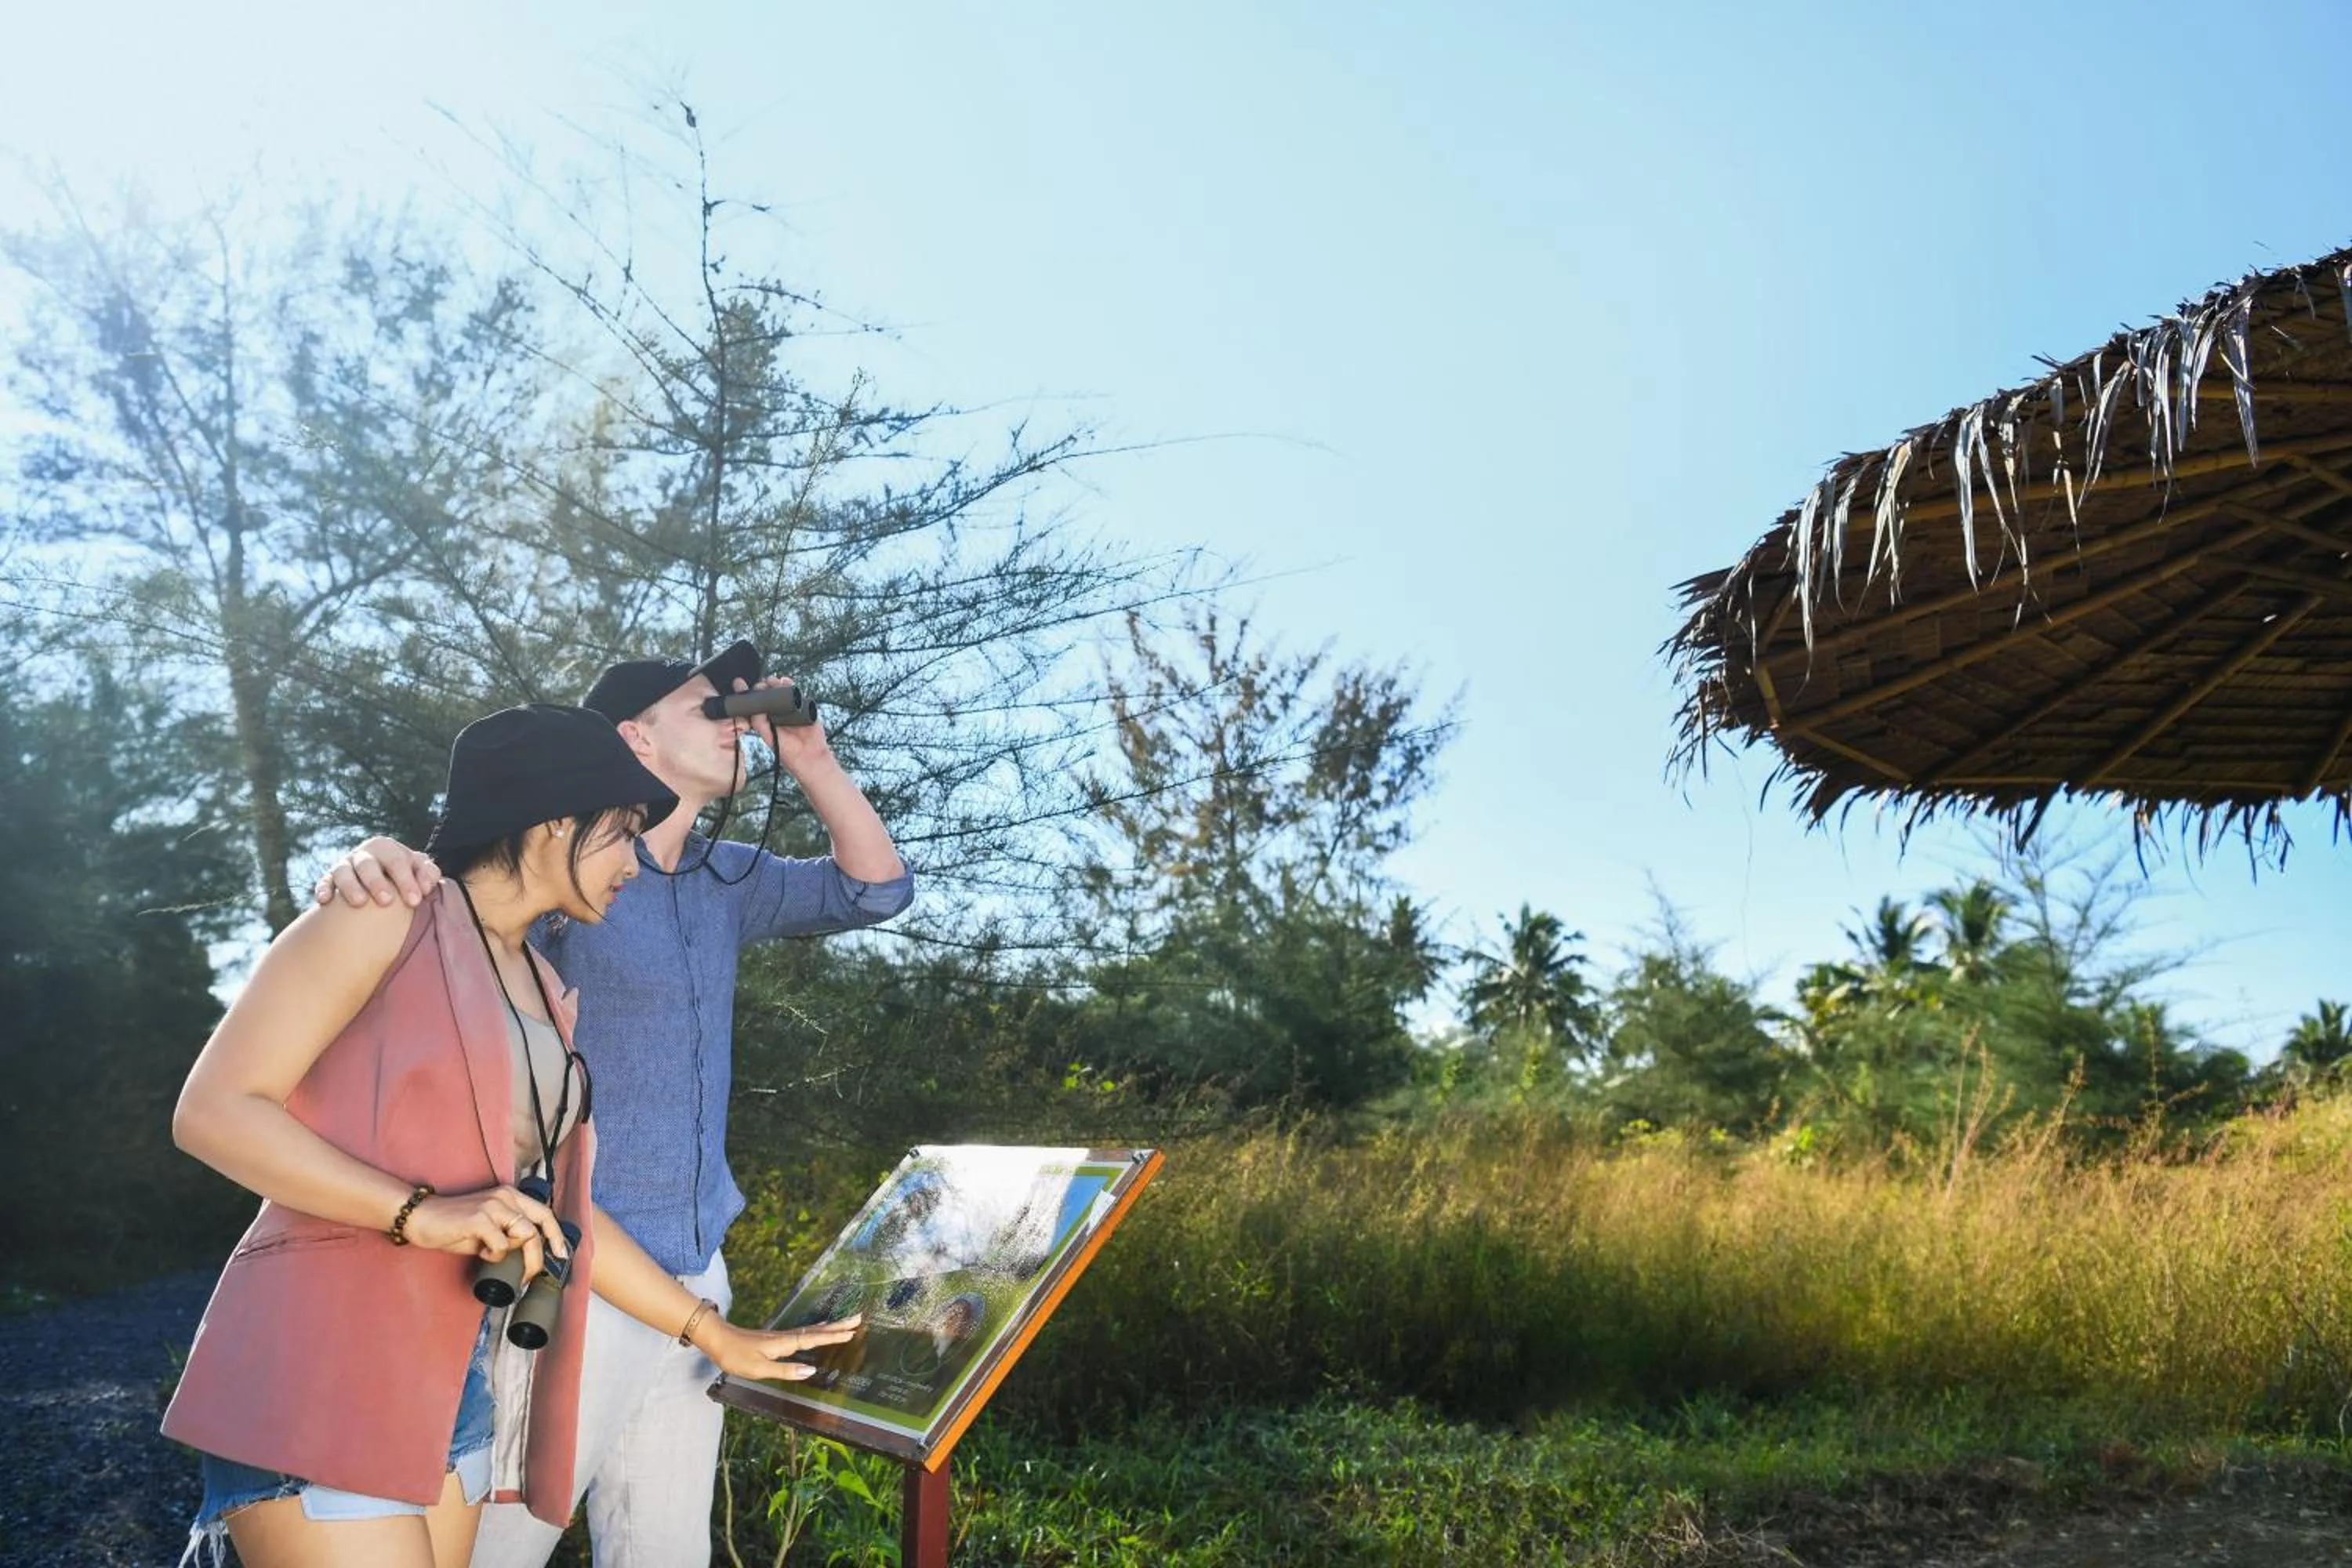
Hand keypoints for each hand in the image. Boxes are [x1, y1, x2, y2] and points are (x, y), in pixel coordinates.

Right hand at [314, 837, 441, 908]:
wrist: (381, 878)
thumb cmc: (404, 876)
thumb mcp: (418, 870)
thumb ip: (427, 874)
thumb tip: (426, 885)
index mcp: (387, 848)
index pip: (397, 861)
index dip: (406, 880)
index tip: (414, 901)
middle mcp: (364, 855)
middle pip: (368, 865)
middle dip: (377, 882)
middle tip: (387, 901)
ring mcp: (345, 865)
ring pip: (343, 872)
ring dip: (350, 886)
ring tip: (360, 902)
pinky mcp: (329, 878)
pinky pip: (324, 881)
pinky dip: (323, 888)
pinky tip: (324, 900)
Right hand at [401, 1184, 570, 1284]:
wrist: (421, 1218)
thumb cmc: (454, 1226)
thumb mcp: (488, 1228)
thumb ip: (508, 1235)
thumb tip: (528, 1255)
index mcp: (510, 1196)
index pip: (544, 1213)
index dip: (556, 1235)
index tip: (561, 1255)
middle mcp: (505, 1197)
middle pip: (539, 1227)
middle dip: (540, 1256)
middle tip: (531, 1275)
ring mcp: (493, 1206)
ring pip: (525, 1235)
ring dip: (515, 1255)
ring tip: (495, 1257)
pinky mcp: (479, 1218)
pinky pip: (501, 1244)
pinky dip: (495, 1255)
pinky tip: (482, 1254)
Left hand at [695, 1312, 862, 1380]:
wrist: (717, 1339)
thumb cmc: (736, 1356)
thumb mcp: (759, 1369)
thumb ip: (786, 1370)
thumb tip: (812, 1370)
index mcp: (784, 1343)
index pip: (814, 1339)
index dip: (833, 1336)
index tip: (853, 1331)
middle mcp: (786, 1337)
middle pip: (817, 1330)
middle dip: (838, 1326)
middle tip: (858, 1319)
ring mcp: (781, 1336)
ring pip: (811, 1330)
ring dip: (829, 1328)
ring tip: (846, 1324)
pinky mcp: (776, 1339)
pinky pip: (803, 1333)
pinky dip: (816, 1332)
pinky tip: (818, 1333)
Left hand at [724, 675, 833, 774]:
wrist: (808, 755)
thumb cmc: (787, 750)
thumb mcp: (768, 736)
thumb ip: (759, 723)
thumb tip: (755, 707)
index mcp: (765, 719)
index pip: (754, 703)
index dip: (747, 693)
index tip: (740, 684)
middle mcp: (776, 712)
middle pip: (767, 694)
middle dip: (763, 686)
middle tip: (761, 684)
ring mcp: (789, 708)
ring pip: (781, 691)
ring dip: (776, 683)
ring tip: (773, 681)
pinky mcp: (802, 706)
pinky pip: (796, 693)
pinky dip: (791, 685)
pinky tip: (786, 682)